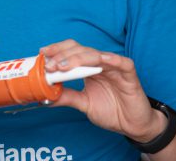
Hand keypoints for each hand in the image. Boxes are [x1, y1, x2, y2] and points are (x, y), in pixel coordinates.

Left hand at [40, 39, 165, 141]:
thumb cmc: (111, 111)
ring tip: (63, 66)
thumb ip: (67, 97)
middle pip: (80, 49)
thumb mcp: (84, 104)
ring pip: (95, 54)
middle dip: (62, 55)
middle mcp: (100, 63)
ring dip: (78, 58)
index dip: (57, 51)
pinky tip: (100, 60)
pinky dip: (111, 59)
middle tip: (50, 64)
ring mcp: (114, 67)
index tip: (42, 55)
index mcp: (88, 68)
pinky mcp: (129, 74)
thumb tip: (44, 95)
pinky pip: (121, 62)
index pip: (71, 51)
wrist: (133, 126)